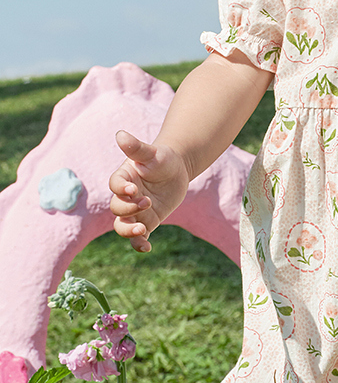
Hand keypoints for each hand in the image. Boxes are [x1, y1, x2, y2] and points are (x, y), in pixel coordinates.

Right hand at [109, 131, 189, 252]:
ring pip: (122, 226)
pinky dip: (139, 243)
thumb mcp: (152, 153)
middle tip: (148, 202)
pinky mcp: (146, 221)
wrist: (177, 169)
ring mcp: (135, 211)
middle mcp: (125, 196)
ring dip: (128, 231)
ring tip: (142, 230)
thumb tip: (120, 134)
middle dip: (129, 209)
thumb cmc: (162, 158)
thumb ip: (136, 147)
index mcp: (124, 178)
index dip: (121, 189)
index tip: (134, 189)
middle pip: (117, 208)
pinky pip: (138, 236)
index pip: (115, 185)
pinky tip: (147, 248)